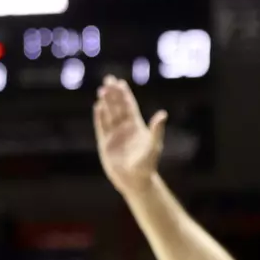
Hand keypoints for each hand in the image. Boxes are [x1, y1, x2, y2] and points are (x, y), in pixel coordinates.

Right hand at [92, 76, 166, 197]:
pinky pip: (101, 127)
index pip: (129, 106)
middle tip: (108, 79)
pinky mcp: (105, 143)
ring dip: (105, 102)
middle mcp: (125, 128)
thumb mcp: (154, 146)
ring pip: (109, 114)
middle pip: (117, 107)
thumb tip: (163, 114)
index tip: (120, 82)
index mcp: (136, 126)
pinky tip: (97, 107)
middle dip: (113, 93)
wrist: (134, 180)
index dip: (124, 94)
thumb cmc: (147, 165)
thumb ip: (156, 130)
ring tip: (101, 90)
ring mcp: (114, 135)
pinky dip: (99, 117)